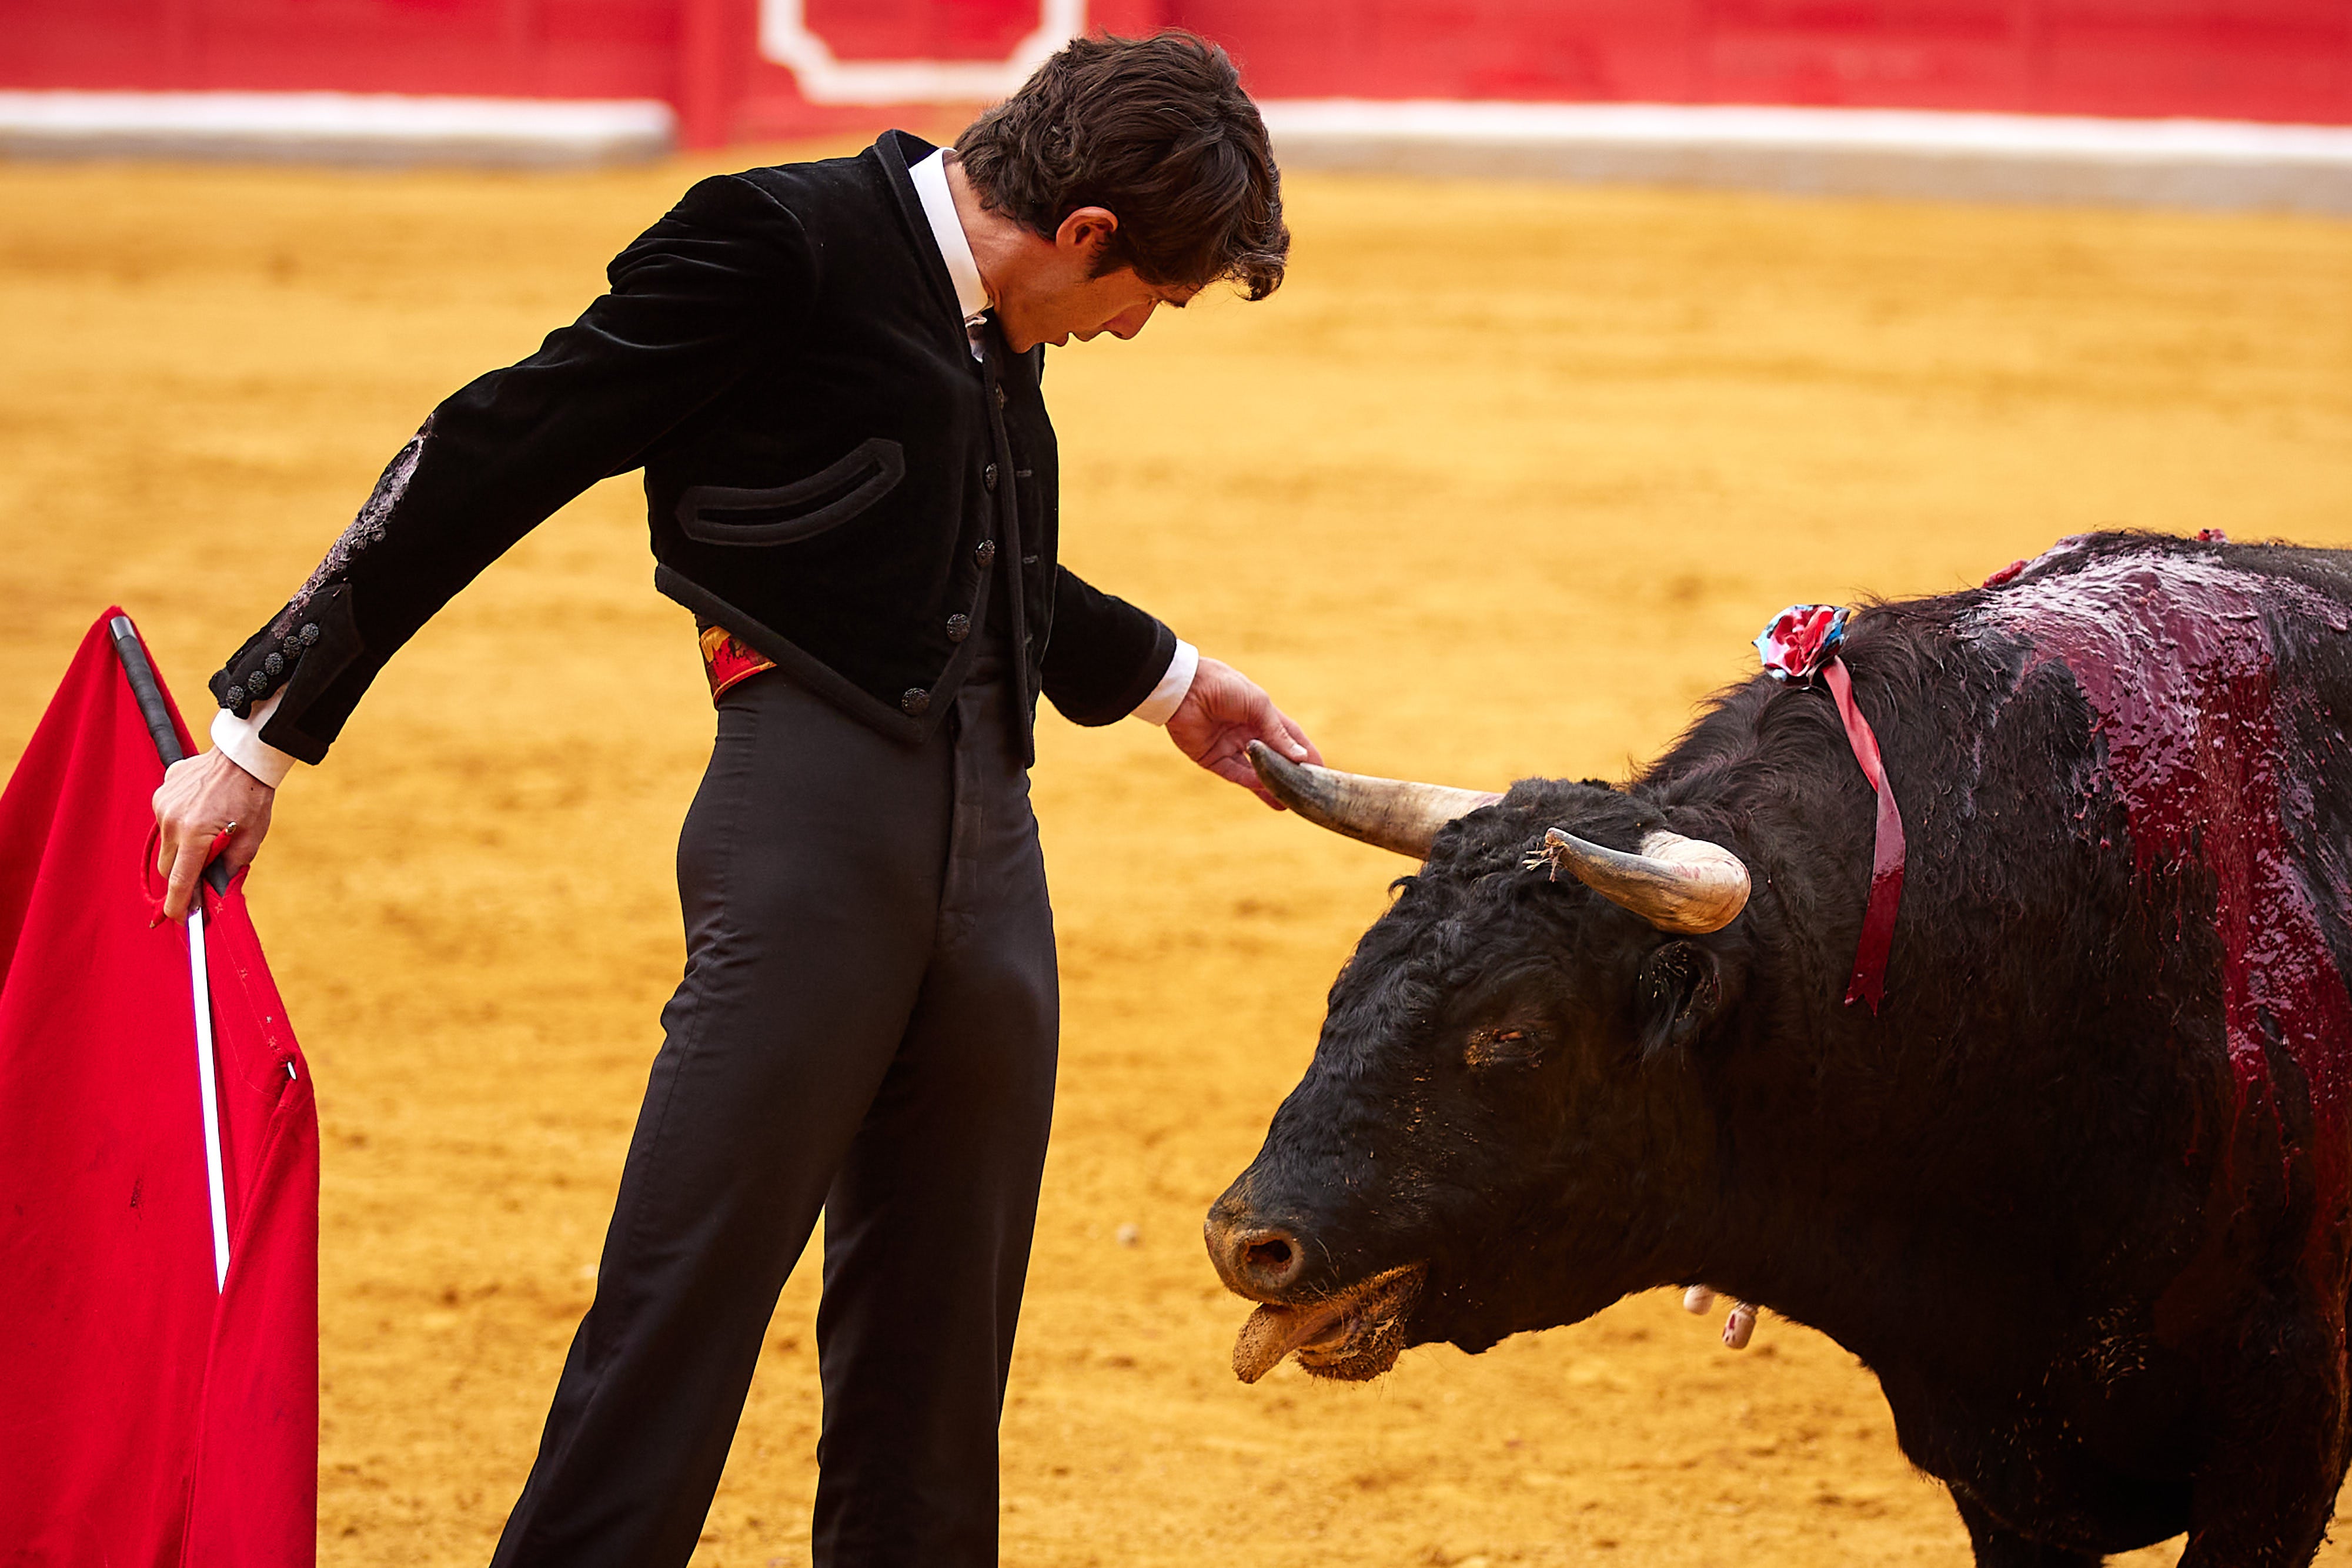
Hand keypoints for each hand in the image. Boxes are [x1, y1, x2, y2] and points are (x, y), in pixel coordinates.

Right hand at [152, 749, 275, 921]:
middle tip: (201, 878)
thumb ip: (230, 867)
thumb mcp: (252, 839)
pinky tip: (199, 814)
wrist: (242, 758)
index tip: (180, 918)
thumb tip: (213, 891)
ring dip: (182, 849)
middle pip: (168, 867)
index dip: (179, 904)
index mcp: (195, 834)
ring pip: (165, 845)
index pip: (181, 880)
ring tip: (208, 834)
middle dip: (183, 877)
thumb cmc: (253, 798)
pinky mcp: (160, 794)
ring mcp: (162, 805)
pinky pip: (165, 822)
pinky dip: (179, 826)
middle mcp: (172, 821)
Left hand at [1165, 656, 1323, 809]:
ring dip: (1271, 786)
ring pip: (1256, 772)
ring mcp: (1230, 746)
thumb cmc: (1224, 686)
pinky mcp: (1212, 758)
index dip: (1306, 754)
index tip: (1323, 772)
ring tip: (1289, 804)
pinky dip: (1251, 782)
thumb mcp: (1258, 705)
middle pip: (1275, 759)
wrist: (1184, 688)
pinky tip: (1266, 791)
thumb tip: (1300, 758)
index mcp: (1262, 715)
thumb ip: (1278, 733)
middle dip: (1290, 775)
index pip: (1290, 738)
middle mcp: (1248, 732)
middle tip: (1308, 794)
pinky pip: (1235, 774)